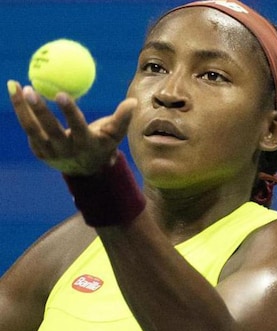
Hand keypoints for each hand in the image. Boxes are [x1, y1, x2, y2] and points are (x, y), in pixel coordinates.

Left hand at [7, 81, 136, 175]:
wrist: (87, 170)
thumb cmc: (103, 145)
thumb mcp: (115, 134)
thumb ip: (123, 118)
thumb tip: (133, 101)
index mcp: (85, 144)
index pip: (76, 126)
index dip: (68, 111)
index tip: (59, 93)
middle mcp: (65, 150)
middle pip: (48, 129)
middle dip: (38, 109)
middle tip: (29, 88)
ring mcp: (50, 153)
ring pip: (31, 128)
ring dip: (20, 107)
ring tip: (13, 85)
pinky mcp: (39, 152)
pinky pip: (29, 129)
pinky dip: (22, 112)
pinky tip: (17, 95)